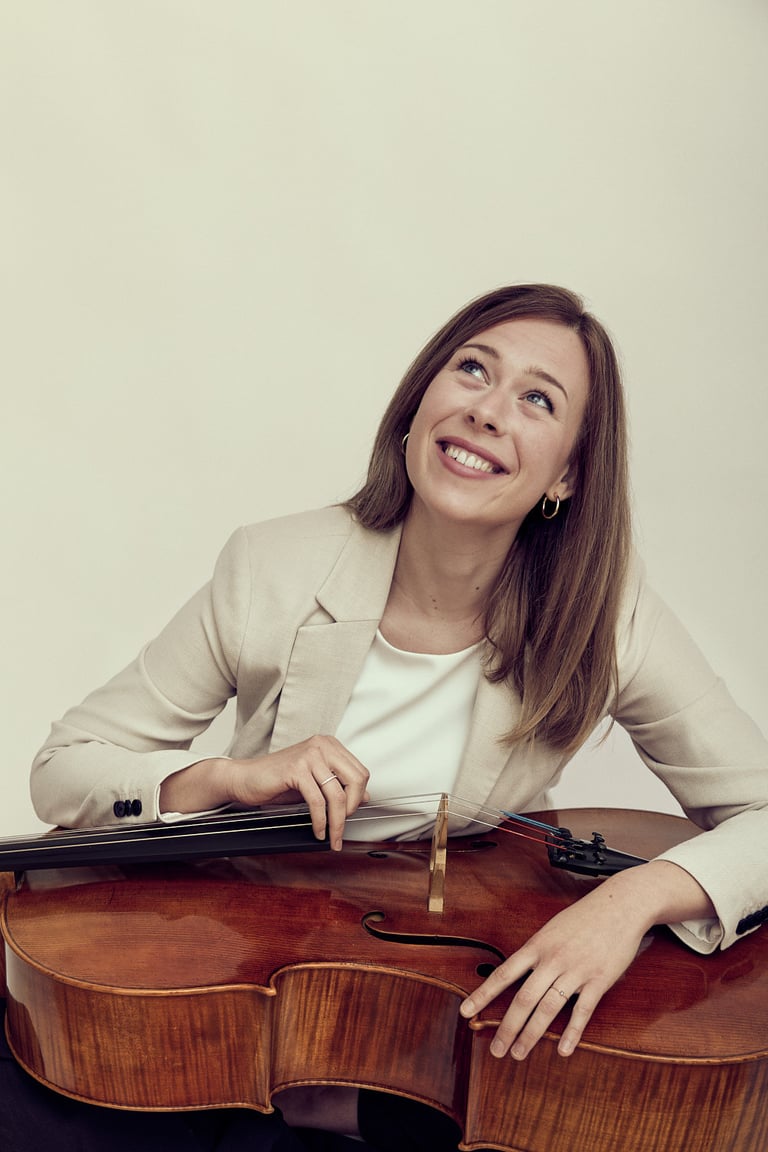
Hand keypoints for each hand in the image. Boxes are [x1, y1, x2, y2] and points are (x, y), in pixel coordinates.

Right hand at [227, 736, 369, 850]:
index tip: (351, 814)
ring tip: (332, 836)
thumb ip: (338, 786)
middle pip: (356, 781)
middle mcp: (322, 746)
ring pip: (337, 794)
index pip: (360, 772)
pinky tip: (318, 830)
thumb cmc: (277, 779)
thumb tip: (365, 797)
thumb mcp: (314, 781)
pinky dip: (320, 820)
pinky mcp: (296, 769)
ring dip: (337, 821)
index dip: (359, 797)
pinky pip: (317, 801)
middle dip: (352, 810)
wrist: (245, 778)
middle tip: (342, 826)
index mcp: (329, 746)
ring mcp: (309, 756)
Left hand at [459, 877, 649, 1059]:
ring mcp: (576, 970)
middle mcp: (553, 959)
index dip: (484, 994)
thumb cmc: (584, 917)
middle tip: (496, 1049)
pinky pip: (583, 1011)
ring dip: (532, 1034)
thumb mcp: (552, 928)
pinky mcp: (599, 980)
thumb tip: (517, 973)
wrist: (619, 905)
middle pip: (524, 998)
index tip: (466, 1011)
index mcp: (538, 945)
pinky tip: (563, 1049)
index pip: (504, 974)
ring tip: (519, 1053)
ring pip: (549, 1008)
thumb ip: (536, 952)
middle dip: (507, 1027)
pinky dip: (572, 1032)